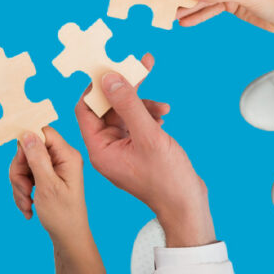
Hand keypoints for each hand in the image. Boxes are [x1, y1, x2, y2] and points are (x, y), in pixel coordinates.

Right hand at [9, 127, 89, 247]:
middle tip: (24, 191)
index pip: (43, 133)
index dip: (27, 144)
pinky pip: (25, 176)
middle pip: (29, 150)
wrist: (67, 238)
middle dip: (20, 172)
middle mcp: (61, 158)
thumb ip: (37, 158)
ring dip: (19, 185)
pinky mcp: (46, 177)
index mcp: (67, 155)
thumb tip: (27, 133)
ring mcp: (53, 168)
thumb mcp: (47, 186)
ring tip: (26, 204)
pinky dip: (22, 191)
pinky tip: (27, 207)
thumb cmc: (62, 214)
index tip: (20, 163)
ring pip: (24, 165)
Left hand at [75, 68, 214, 247]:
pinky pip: (137, 123)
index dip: (95, 87)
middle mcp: (106, 148)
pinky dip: (149, 115)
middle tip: (142, 68)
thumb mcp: (148, 136)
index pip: (85, 110)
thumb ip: (128, 104)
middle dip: (126, 89)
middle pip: (107, 108)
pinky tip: (163, 115)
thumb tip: (109, 77)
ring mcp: (122, 148)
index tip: (110, 67)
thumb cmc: (167, 179)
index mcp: (99, 149)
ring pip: (125, 113)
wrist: (188, 205)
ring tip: (163, 107)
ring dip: (143, 103)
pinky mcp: (137, 148)